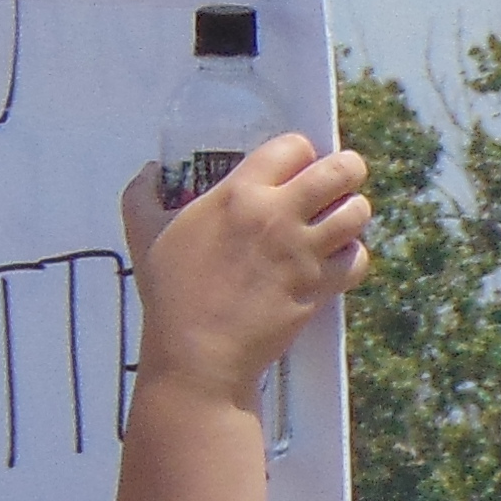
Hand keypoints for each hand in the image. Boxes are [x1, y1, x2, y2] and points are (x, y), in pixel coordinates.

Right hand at [125, 135, 370, 393]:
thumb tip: (152, 169)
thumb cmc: (169, 294)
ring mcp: (303, 252)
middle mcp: (278, 215)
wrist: (198, 355)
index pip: (294, 146)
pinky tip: (336, 260)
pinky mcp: (319, 286)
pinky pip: (357, 258)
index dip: (300, 153)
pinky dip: (352, 256)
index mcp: (239, 193)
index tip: (296, 167)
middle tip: (337, 183)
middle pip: (341, 170)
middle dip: (347, 170)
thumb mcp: (144, 234)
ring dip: (353, 213)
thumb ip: (143, 194)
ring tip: (338, 221)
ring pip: (357, 212)